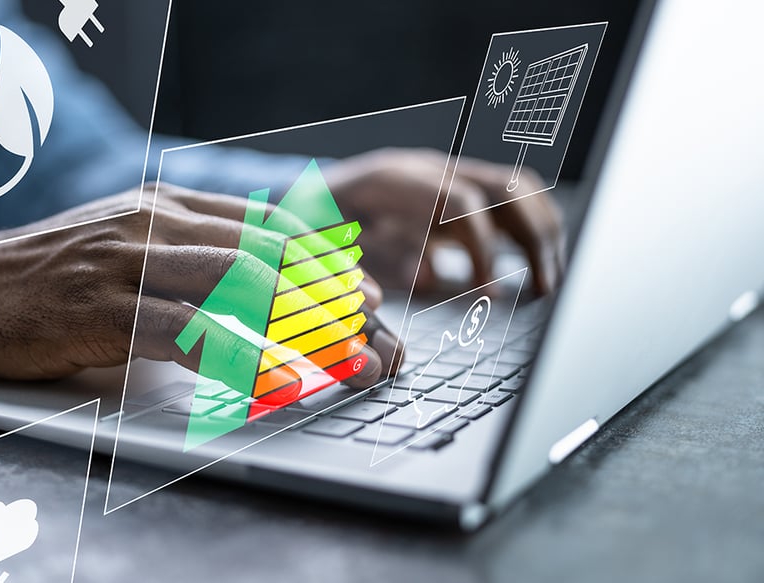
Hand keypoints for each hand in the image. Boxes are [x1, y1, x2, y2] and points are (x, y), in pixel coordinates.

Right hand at [0, 185, 398, 385]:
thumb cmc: (50, 276)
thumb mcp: (124, 245)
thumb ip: (182, 253)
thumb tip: (253, 281)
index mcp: (163, 206)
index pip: (262, 226)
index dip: (319, 259)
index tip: (360, 289)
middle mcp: (151, 223)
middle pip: (261, 253)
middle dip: (324, 291)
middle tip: (369, 324)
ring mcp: (125, 262)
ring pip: (234, 283)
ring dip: (298, 320)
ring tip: (343, 350)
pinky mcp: (101, 308)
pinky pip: (186, 332)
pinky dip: (240, 355)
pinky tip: (276, 377)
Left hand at [326, 148, 563, 293]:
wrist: (303, 190)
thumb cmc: (310, 221)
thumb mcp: (322, 243)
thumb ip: (364, 265)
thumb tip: (421, 284)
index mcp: (393, 179)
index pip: (459, 201)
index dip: (481, 247)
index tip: (487, 292)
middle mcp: (429, 169)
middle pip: (503, 187)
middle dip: (533, 238)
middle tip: (544, 289)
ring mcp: (446, 175)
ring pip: (516, 190)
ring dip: (542, 234)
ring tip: (550, 283)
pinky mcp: (457, 191)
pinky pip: (509, 203)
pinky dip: (531, 234)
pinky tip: (537, 272)